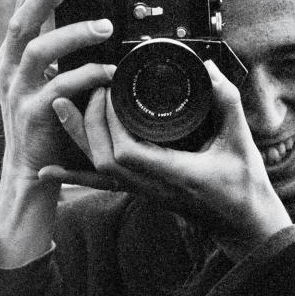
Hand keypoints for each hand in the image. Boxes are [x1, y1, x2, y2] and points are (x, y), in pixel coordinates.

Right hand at [0, 0, 115, 265]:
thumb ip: (65, 58)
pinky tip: (109, 72)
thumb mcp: (51, 83)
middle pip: (22, 22)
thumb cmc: (49, 125)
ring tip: (104, 27)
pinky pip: (60, 88)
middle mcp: (9, 70)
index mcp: (14, 58)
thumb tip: (98, 24)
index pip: (23, 10)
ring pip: (39, 51)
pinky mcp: (32, 115)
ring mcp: (18, 92)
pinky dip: (86, 76)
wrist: (32, 174)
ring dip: (71, 34)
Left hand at [42, 61, 291, 260]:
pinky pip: (100, 183)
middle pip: (102, 159)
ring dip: (77, 137)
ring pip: (97, 170)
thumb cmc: (245, 187)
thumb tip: (207, 69)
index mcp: (174, 174)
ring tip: (61, 107)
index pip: (126, 153)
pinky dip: (73, 173)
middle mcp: (151, 186)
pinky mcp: (139, 191)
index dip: (110, 123)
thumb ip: (226, 103)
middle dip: (89, 122)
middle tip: (92, 89)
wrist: (244, 226)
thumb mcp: (241, 141)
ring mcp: (142, 191)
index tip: (110, 91)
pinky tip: (49, 169)